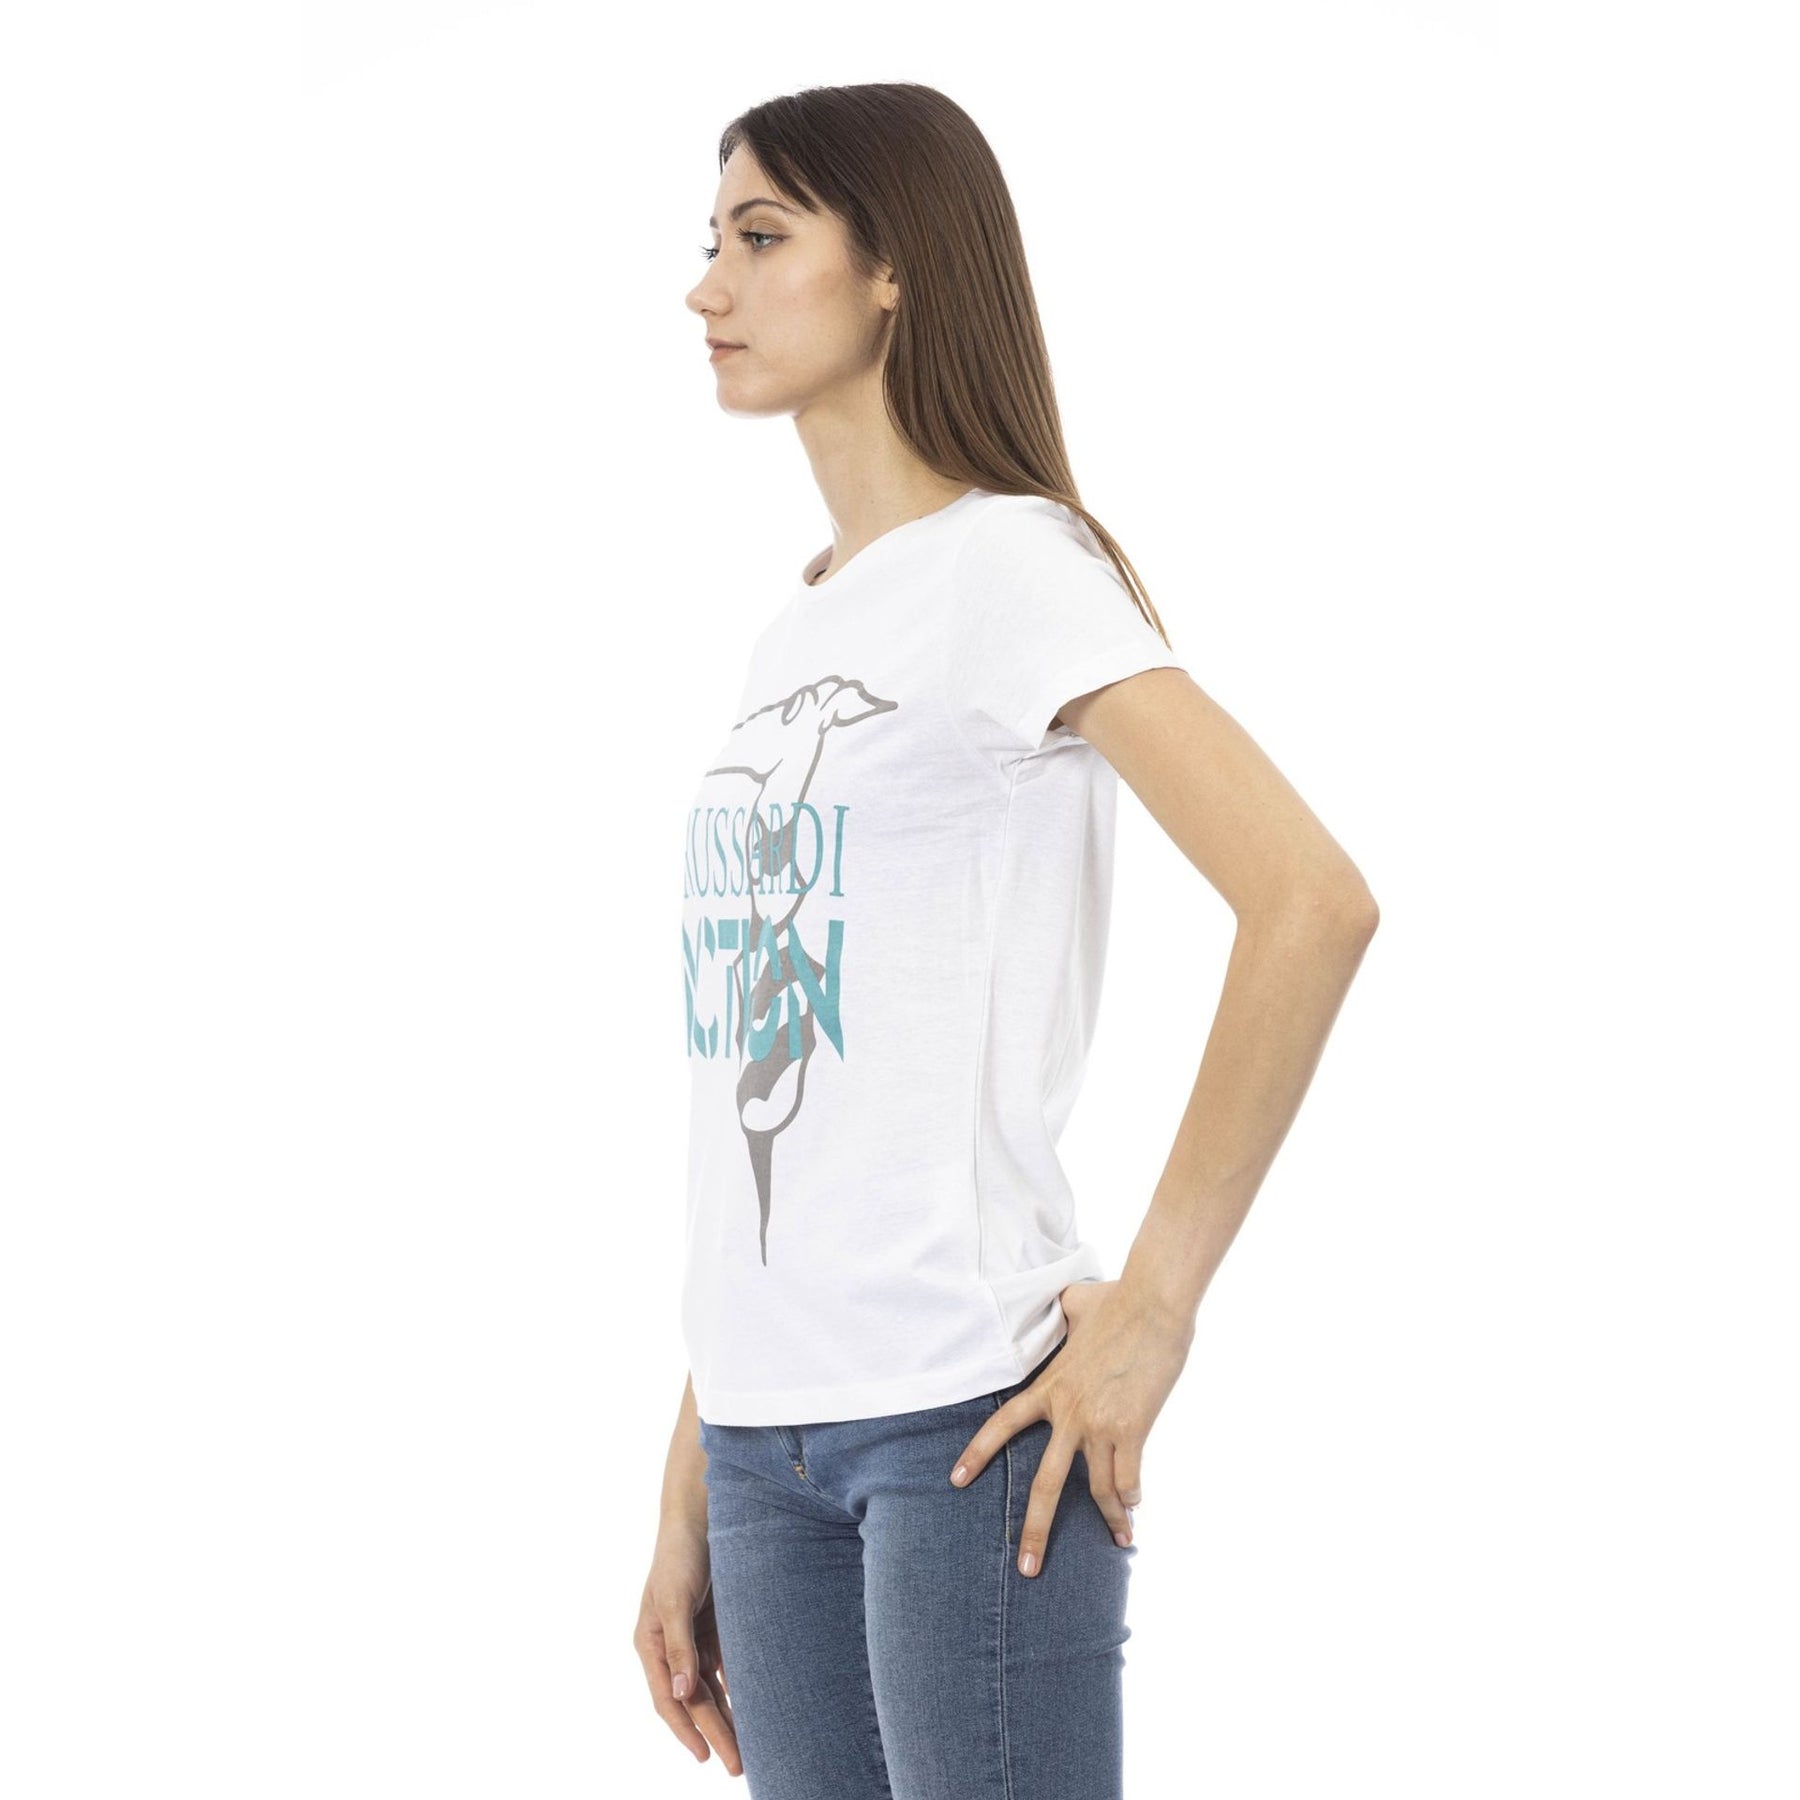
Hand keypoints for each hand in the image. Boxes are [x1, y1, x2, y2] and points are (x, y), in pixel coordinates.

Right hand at [633, 1520, 742, 1775]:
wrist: (700, 1515)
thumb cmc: (679, 1554)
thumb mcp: (675, 1599)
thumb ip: (678, 1646)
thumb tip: (680, 1693)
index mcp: (650, 1644)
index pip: (668, 1699)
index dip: (686, 1731)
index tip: (706, 1757)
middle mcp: (670, 1647)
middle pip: (693, 1700)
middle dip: (715, 1733)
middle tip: (738, 1766)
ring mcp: (692, 1637)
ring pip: (711, 1688)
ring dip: (728, 1715)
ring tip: (750, 1747)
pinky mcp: (713, 1625)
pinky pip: (726, 1665)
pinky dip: (738, 1686)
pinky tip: (755, 1706)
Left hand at [947, 1279, 1192, 1576]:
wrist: (1152, 1302)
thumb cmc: (1117, 1298)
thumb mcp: (1076, 1303)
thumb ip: (1064, 1312)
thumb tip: (1066, 1299)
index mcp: (1050, 1387)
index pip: (1003, 1424)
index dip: (978, 1452)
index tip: (956, 1481)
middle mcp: (1068, 1412)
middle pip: (1046, 1483)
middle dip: (1036, 1531)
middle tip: (1028, 1569)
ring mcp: (1099, 1424)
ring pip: (1097, 1489)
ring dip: (1110, 1519)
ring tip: (1119, 1540)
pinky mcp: (1132, 1428)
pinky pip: (1129, 1478)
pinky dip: (1133, 1498)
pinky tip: (1136, 1509)